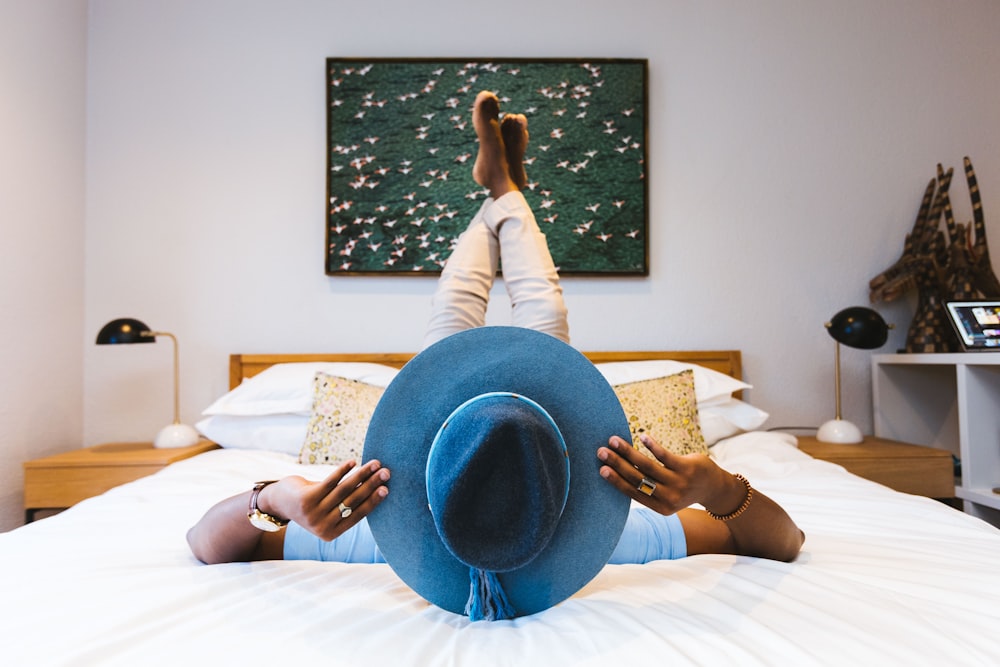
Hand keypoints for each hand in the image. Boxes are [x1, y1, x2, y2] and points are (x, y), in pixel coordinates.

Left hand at [263, 459, 389, 540]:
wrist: (279, 502)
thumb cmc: (311, 504)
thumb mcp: (328, 509)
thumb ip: (347, 504)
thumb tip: (376, 486)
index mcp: (331, 533)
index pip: (358, 515)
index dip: (373, 501)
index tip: (387, 489)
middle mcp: (322, 526)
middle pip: (353, 502)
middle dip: (372, 485)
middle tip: (386, 473)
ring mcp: (313, 513)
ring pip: (343, 490)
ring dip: (362, 474)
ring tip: (375, 464)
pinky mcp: (306, 499)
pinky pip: (329, 482)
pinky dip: (343, 471)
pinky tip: (353, 462)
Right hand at [597, 434, 734, 514]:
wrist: (714, 488)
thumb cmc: (681, 488)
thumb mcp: (665, 496)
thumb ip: (646, 488)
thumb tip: (617, 472)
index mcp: (660, 507)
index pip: (633, 493)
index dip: (616, 481)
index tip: (600, 469)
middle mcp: (668, 497)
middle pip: (637, 478)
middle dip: (616, 464)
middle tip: (601, 452)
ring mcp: (678, 483)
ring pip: (648, 466)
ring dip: (628, 452)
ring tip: (614, 440)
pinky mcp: (687, 468)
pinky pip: (665, 456)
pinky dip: (652, 446)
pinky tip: (642, 436)